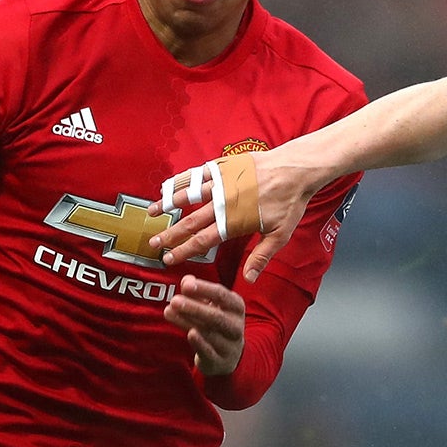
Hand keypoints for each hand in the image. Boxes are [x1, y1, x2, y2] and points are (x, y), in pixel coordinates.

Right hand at [151, 147, 315, 282]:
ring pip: (188, 196)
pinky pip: (197, 173)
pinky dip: (182, 181)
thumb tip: (248, 280)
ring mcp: (221, 182)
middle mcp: (222, 203)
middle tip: (153, 243)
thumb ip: (260, 257)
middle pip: (190, 221)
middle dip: (170, 234)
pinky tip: (168, 185)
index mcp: (233, 222)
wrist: (295, 169)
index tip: (168, 258)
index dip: (183, 251)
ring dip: (168, 205)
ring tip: (151, 213)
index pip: (203, 241)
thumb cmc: (289, 203)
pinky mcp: (223, 166)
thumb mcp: (279, 235)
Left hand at [164, 275, 245, 376]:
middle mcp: (236, 325)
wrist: (228, 356)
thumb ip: (198, 292)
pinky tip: (189, 333)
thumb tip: (186, 280)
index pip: (221, 295)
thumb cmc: (216, 324)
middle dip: (194, 307)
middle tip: (174, 300)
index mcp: (236, 307)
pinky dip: (199, 343)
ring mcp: (229, 345)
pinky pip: (209, 351)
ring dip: (188, 321)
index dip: (203, 289)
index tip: (185, 285)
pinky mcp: (219, 360)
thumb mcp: (212, 305)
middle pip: (216, 316)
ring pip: (209, 332)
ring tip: (169, 311)